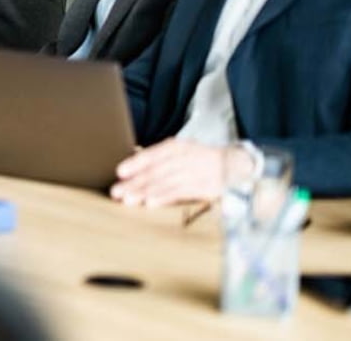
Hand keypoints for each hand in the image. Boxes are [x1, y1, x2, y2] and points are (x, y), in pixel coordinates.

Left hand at [110, 138, 240, 206]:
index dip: (135, 163)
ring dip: (145, 192)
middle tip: (117, 191)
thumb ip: (157, 159)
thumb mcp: (179, 153)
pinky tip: (151, 203)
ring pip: (166, 183)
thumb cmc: (197, 160)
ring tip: (129, 199)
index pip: (153, 155)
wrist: (233, 165)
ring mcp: (195, 172)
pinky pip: (181, 192)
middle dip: (135, 182)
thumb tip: (130, 168)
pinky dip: (164, 197)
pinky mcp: (204, 187)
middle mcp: (185, 157)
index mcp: (177, 147)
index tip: (120, 172)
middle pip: (156, 171)